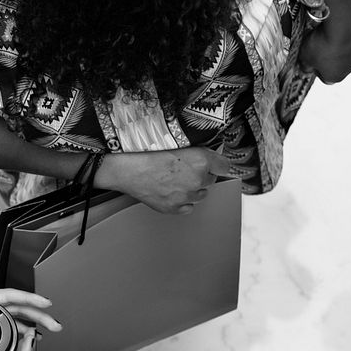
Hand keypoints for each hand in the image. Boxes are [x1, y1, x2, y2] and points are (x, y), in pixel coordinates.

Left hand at [0, 279, 61, 338]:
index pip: (11, 296)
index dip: (30, 298)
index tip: (46, 303)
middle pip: (21, 308)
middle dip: (41, 316)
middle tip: (57, 326)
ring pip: (18, 317)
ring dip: (35, 324)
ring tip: (50, 335)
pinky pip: (10, 324)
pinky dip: (22, 330)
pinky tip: (31, 338)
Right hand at [99, 148, 234, 213]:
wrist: (126, 168)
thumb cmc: (145, 151)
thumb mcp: (174, 142)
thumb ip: (195, 150)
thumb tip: (211, 153)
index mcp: (199, 160)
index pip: (224, 165)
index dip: (218, 163)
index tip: (215, 162)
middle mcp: (197, 180)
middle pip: (212, 180)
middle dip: (203, 174)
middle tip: (187, 168)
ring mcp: (186, 196)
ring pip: (201, 195)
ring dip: (194, 188)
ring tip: (178, 179)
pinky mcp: (175, 208)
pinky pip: (189, 207)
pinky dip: (184, 201)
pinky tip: (173, 192)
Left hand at [297, 0, 350, 83]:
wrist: (343, 24)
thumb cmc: (323, 43)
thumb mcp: (305, 56)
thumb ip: (304, 65)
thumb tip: (304, 69)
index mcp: (335, 77)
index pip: (325, 78)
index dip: (317, 69)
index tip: (311, 59)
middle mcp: (350, 68)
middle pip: (338, 64)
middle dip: (329, 56)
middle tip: (319, 45)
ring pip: (347, 51)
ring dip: (339, 45)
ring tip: (329, 33)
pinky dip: (347, 33)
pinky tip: (339, 26)